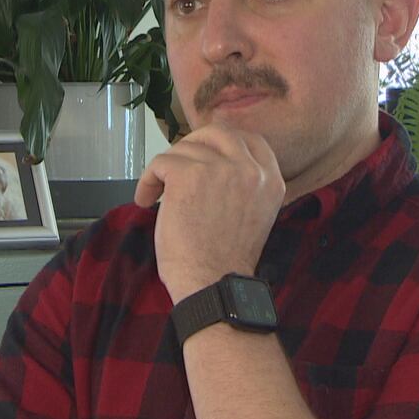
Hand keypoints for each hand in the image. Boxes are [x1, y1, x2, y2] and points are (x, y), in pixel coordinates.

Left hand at [135, 124, 285, 303]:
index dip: (221, 144)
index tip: (204, 155)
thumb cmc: (224, 260)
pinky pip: (160, 163)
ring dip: (166, 170)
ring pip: (184, 148)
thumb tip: (215, 161)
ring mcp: (221, 169)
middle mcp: (251, 170)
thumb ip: (243, 184)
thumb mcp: (252, 213)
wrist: (212, 285)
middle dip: (192, 145)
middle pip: (217, 132)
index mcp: (271, 180)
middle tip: (176, 166)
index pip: (251, 140)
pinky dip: (147, 181)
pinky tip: (147, 200)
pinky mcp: (189, 175)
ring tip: (159, 195)